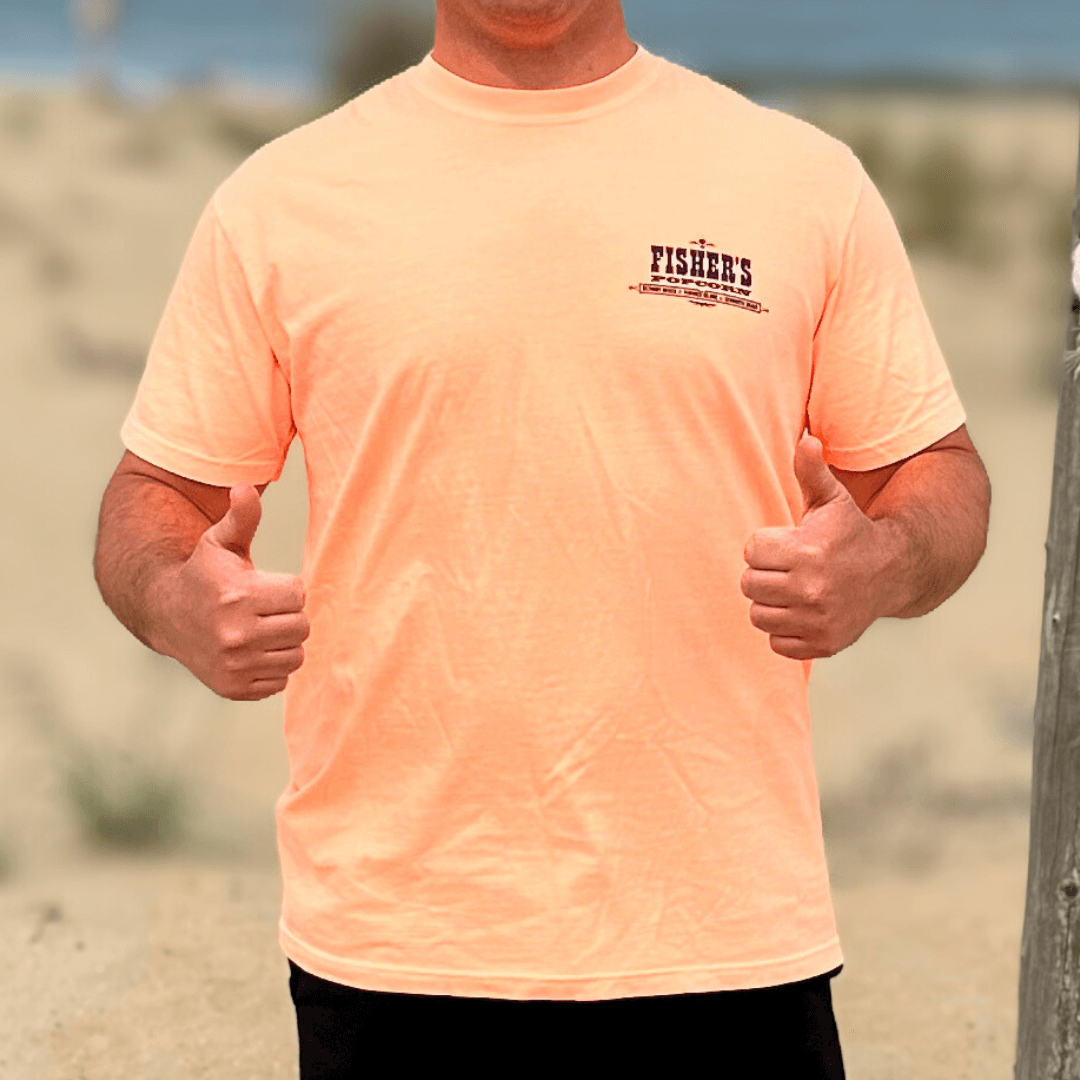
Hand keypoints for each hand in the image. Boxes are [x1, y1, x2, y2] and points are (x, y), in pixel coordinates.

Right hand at [157, 484, 309, 699]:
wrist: (165, 615)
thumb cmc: (203, 573)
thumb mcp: (220, 541)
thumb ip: (242, 517)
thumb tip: (246, 487)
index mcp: (238, 596)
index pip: (298, 595)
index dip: (286, 588)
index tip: (264, 586)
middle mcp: (235, 635)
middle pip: (301, 627)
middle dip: (287, 615)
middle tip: (263, 609)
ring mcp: (234, 666)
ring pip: (295, 656)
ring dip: (283, 642)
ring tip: (259, 629)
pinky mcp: (233, 688)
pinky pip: (280, 681)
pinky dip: (271, 668)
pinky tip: (251, 651)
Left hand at [740, 434, 888, 659]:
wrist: (893, 572)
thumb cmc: (851, 531)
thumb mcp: (832, 500)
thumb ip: (811, 471)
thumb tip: (806, 438)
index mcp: (808, 551)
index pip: (751, 552)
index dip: (765, 546)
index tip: (787, 544)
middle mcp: (812, 589)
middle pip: (749, 585)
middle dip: (765, 574)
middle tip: (788, 568)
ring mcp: (818, 620)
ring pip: (759, 616)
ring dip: (771, 604)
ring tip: (794, 589)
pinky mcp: (823, 644)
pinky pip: (777, 643)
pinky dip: (786, 631)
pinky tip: (804, 612)